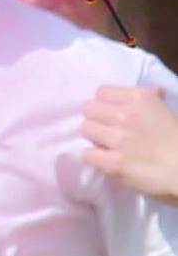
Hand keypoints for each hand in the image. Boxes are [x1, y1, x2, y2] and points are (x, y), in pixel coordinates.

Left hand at [81, 86, 177, 206]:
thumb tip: (153, 92)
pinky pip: (87, 154)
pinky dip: (94, 158)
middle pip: (88, 108)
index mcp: (140, 99)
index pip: (102, 92)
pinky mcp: (114, 163)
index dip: (106, 103)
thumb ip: (153, 100)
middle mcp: (125, 115)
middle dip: (97, 118)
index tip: (114, 111)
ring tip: (107, 144)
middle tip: (108, 128)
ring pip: (85, 129)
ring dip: (95, 136)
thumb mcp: (169, 111)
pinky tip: (106, 160)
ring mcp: (118, 139)